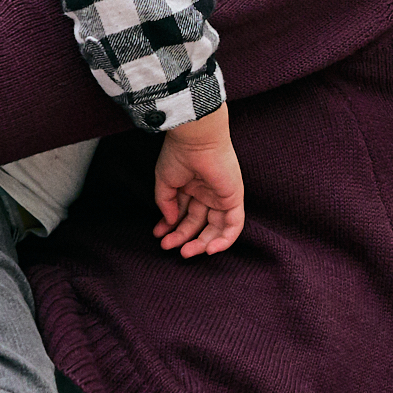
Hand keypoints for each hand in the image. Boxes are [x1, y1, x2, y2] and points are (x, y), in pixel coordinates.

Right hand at [153, 105, 245, 257]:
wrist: (194, 139)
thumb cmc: (178, 154)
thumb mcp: (164, 181)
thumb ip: (165, 203)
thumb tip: (168, 222)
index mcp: (191, 186)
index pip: (183, 213)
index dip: (170, 227)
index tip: (158, 235)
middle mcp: (207, 192)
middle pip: (197, 223)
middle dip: (182, 236)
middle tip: (167, 246)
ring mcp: (221, 196)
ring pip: (215, 228)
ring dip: (200, 243)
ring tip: (184, 253)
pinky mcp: (234, 198)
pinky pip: (233, 225)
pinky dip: (224, 240)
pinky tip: (209, 250)